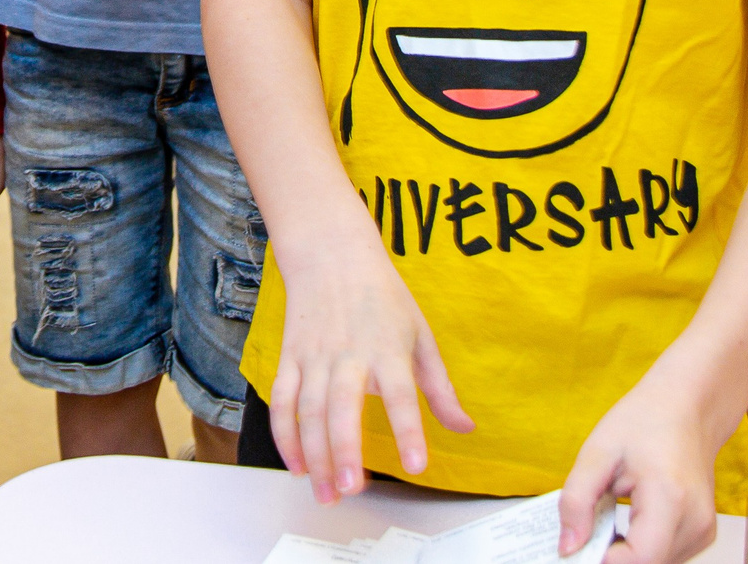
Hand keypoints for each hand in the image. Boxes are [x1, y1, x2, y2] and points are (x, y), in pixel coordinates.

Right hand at [265, 224, 471, 500]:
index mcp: (388, 348)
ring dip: (314, 455)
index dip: (408, 430)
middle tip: (351, 489)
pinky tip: (296, 465)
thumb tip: (465, 427)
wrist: (331, 254)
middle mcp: (349, 354)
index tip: (416, 466)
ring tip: (326, 493)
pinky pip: (282, 401)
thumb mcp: (420, 335)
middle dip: (344, 450)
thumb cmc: (382, 296)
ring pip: (308, 410)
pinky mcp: (290, 357)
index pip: (401, 393)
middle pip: (342, 406)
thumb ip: (440, 388)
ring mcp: (314, 356)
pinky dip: (285, 435)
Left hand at [557, 374, 718, 563]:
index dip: (604, 561)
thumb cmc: (646, 421)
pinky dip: (641, 550)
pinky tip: (627, 524)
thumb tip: (567, 547)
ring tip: (608, 520)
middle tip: (586, 532)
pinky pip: (665, 558)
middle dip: (610, 557)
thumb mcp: (597, 452)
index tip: (577, 548)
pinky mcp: (702, 534)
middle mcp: (695, 521)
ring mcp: (703, 531)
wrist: (687, 407)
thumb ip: (576, 501)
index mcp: (671, 498)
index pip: (640, 559)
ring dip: (625, 556)